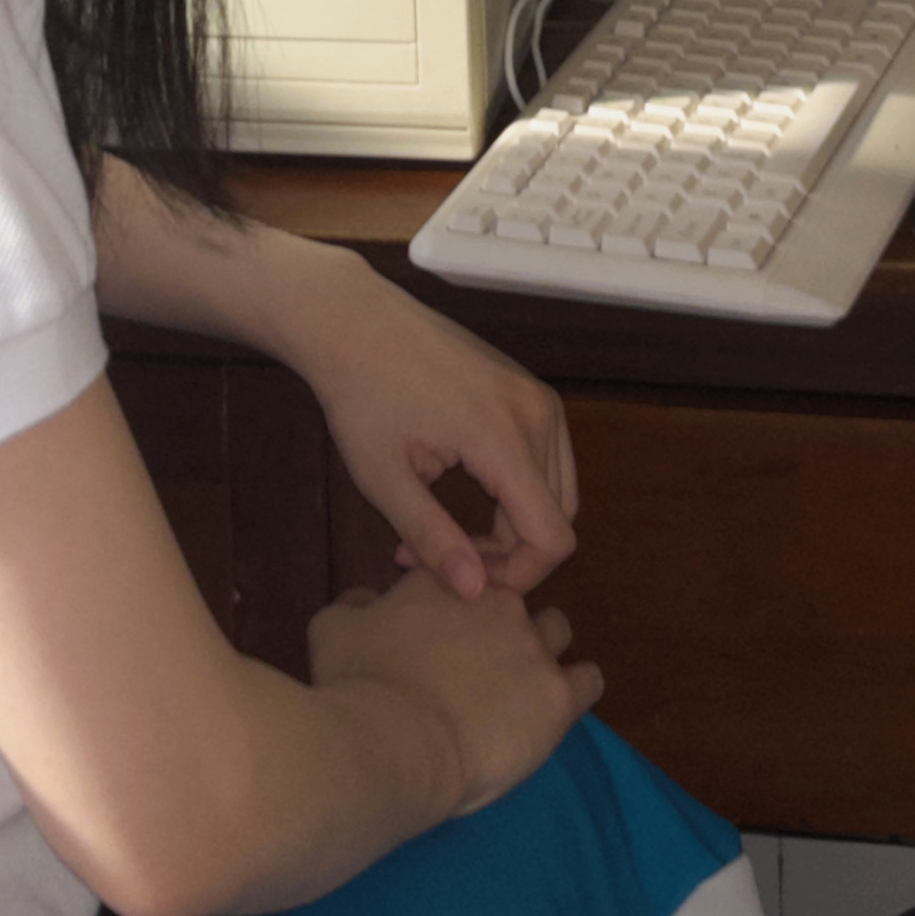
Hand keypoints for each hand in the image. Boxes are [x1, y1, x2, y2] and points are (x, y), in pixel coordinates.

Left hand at [283, 256, 578, 600]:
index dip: (518, 575)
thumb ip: (431, 537)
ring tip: (448, 532)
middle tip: (441, 559)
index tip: (461, 580)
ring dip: (514, 526)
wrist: (356, 322)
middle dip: (509, 555)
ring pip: (557, 494)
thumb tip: (474, 593)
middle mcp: (536, 412)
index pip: (552, 536)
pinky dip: (518, 493)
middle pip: (558, 518)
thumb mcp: (382, 478)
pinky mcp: (530, 390)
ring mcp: (538, 396)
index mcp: (502, 435)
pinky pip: (547, 462)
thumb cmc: (360, 397)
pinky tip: (466, 498)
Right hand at [308, 573, 599, 819]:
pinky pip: (589, 680)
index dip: (457, 599)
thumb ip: (355, 606)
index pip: (466, 570)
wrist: (391, 742)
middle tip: (477, 667)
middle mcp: (496, 601)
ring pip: (558, 630)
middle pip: (516, 599)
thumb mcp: (333, 629)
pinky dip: (576, 690)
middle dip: (501, 625)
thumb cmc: (356, 684)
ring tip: (520, 688)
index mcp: (445, 581)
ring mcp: (532, 646)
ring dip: (541, 651)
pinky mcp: (557, 695)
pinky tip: (555, 709)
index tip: (442, 632)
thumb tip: (365, 599)